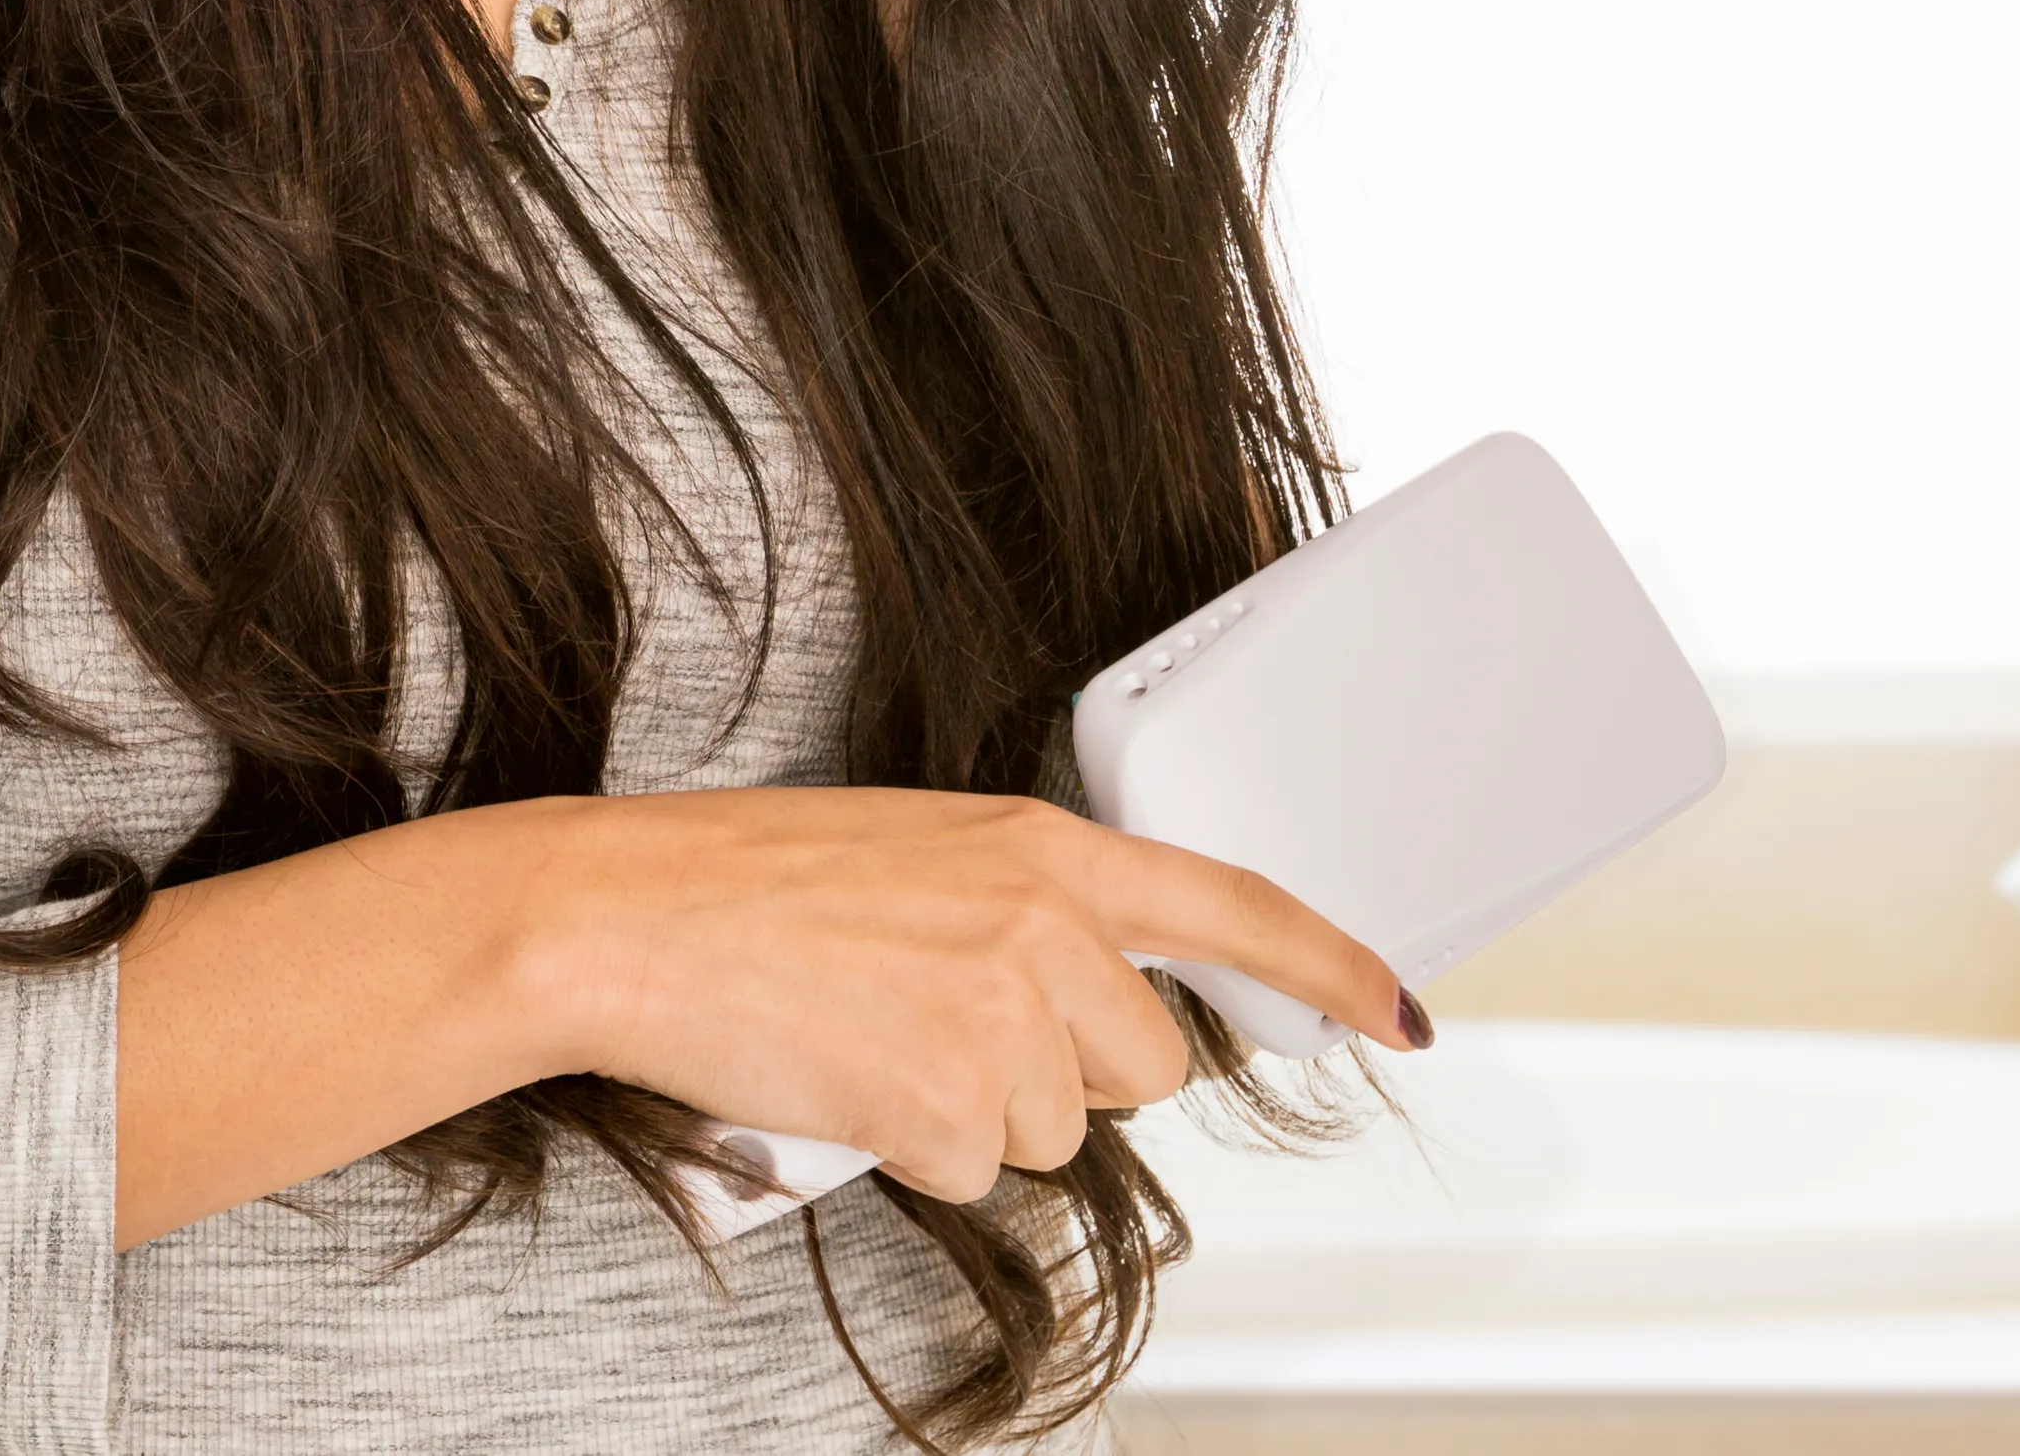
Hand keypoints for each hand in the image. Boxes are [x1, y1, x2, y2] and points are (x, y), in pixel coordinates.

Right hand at [499, 786, 1415, 1204]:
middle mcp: (1046, 927)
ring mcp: (1004, 1019)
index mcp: (1040, 846)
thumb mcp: (912, 852)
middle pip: (1145, 1064)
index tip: (1397, 1008)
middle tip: (943, 1027)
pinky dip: (909, 1151)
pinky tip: (844, 1081)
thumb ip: (1016, 905)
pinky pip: (973, 1173)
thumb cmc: (736, 882)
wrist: (622, 918)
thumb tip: (1066, 990)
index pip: (1231, 904)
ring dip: (972, 1111)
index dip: (1331, 965)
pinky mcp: (950, 1106)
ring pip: (1054, 1130)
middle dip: (1065, 1072)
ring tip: (868, 1037)